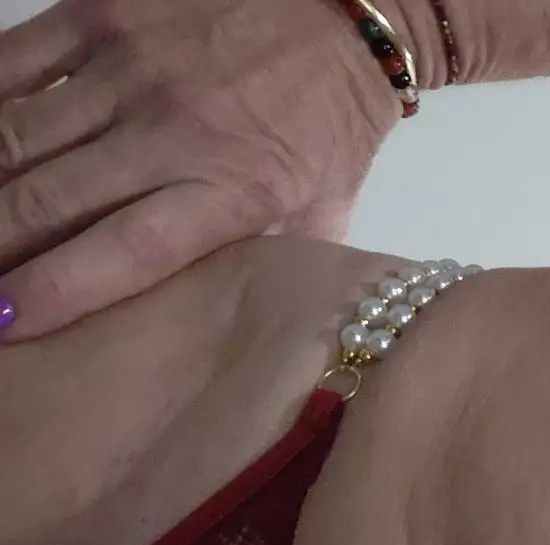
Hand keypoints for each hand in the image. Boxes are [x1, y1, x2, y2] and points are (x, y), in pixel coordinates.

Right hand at [0, 0, 407, 339]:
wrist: (344, 20)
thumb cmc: (327, 133)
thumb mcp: (320, 218)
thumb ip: (269, 274)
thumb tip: (221, 336)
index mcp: (233, 192)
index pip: (124, 252)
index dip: (53, 291)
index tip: (2, 323)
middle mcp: (173, 131)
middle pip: (48, 199)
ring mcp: (130, 68)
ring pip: (15, 134)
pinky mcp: (101, 14)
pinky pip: (11, 61)